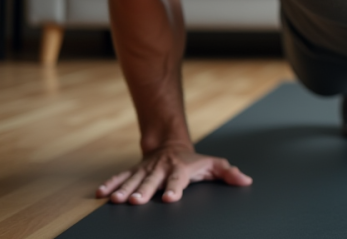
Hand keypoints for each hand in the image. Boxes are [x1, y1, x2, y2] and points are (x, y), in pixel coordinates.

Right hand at [96, 143, 252, 204]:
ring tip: (115, 200)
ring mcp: (146, 170)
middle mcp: (161, 169)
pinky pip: (120, 177)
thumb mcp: (214, 164)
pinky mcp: (134, 171)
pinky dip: (110, 184)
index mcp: (180, 169)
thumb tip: (246, 181)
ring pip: (133, 180)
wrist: (171, 144)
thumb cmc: (195, 161)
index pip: (178, 180)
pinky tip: (101, 194)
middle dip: (143, 191)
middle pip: (152, 181)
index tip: (170, 198)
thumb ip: (229, 173)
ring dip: (124, 190)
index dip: (174, 188)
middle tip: (136, 201)